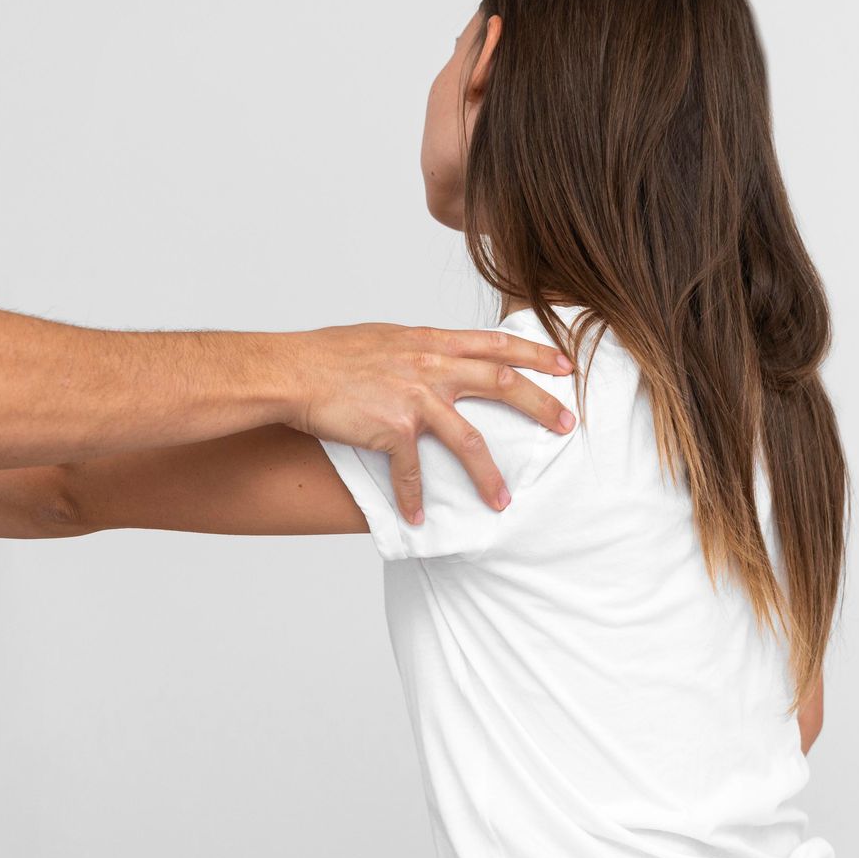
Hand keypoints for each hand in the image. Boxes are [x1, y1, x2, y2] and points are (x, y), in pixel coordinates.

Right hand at [281, 323, 576, 523]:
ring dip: (489, 475)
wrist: (290, 371)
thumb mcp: (381, 338)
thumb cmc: (325, 354)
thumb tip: (433, 355)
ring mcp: (413, 398)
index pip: (494, 343)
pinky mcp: (392, 429)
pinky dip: (414, 499)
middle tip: (568, 425)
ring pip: (469, 440)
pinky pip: (412, 472)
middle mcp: (428, 367)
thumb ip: (416, 349)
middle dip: (540, 405)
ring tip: (503, 501)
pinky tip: (418, 519)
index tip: (565, 366)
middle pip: (500, 383)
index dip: (534, 354)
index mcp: (427, 342)